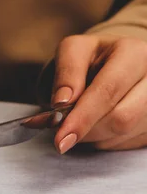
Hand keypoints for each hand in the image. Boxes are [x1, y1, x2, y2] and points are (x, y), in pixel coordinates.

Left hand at [51, 34, 146, 152]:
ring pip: (125, 133)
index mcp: (134, 53)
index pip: (107, 91)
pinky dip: (106, 139)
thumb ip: (66, 73)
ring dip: (94, 135)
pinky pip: (129, 142)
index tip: (61, 138)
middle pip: (121, 118)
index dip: (82, 117)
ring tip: (81, 119)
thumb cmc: (91, 56)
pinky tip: (98, 124)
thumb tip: (62, 102)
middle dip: (86, 129)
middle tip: (63, 129)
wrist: (113, 60)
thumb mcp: (72, 51)